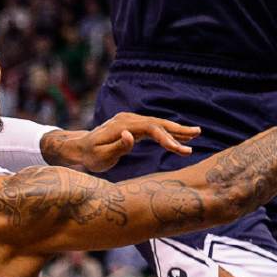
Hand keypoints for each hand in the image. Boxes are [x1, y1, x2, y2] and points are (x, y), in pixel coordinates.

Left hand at [42, 113, 200, 172]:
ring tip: (195, 134)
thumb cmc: (89, 156)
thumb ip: (117, 147)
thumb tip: (131, 136)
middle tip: (197, 133)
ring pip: (157, 123)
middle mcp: (129, 119)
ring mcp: (131, 121)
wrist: (79, 148)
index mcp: (123, 125)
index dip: (167, 138)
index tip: (180, 150)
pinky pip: (153, 127)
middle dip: (178, 129)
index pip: (151, 129)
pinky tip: (178, 136)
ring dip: (176, 128)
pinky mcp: (132, 126)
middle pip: (158, 122)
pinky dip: (166, 131)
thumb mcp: (100, 157)